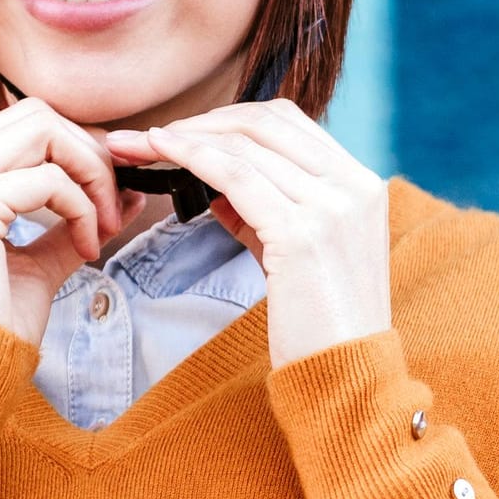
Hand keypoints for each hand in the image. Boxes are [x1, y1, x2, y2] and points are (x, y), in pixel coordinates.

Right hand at [0, 97, 143, 344]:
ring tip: (102, 224)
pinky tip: (87, 247)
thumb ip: (73, 219)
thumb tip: (128, 192)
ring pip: (44, 132)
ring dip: (90, 173)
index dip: (76, 148)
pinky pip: (49, 180)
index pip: (23, 124)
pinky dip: (82, 208)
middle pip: (36, 116)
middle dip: (89, 153)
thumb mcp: (38, 260)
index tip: (107, 191)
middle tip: (113, 204)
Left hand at [104, 99, 390, 367]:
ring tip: (137, 146)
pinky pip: (235, 175)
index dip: (227, 119)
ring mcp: (332, 206)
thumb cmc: (319, 327)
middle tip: (146, 137)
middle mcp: (354, 185)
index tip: (180, 133)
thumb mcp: (298, 255)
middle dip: (200, 122)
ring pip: (244, 144)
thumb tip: (213, 186)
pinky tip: (159, 156)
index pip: (287, 123)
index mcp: (361, 184)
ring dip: (182, 137)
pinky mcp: (302, 232)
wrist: (347, 378)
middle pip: (265, 122)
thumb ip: (264, 214)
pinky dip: (191, 157)